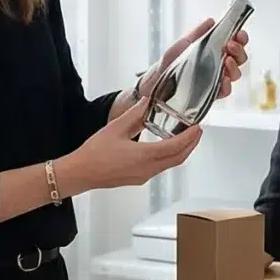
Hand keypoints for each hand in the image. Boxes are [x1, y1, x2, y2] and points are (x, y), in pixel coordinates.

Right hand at [63, 73, 202, 192]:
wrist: (80, 174)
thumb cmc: (95, 152)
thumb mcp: (115, 128)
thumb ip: (135, 115)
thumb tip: (148, 101)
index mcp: (144, 156)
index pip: (175, 147)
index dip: (190, 137)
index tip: (198, 127)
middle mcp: (148, 169)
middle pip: (178, 159)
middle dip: (191, 145)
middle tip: (198, 130)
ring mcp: (144, 176)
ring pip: (171, 164)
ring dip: (181, 151)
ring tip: (186, 136)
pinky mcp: (139, 178)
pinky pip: (161, 168)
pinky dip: (170, 157)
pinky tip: (167, 146)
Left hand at [139, 19, 250, 106]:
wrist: (157, 81)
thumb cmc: (170, 63)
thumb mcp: (183, 44)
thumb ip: (198, 33)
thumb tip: (211, 21)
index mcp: (215, 51)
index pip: (235, 44)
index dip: (241, 38)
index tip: (240, 34)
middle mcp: (219, 66)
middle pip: (239, 59)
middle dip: (239, 50)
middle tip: (230, 45)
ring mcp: (216, 80)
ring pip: (235, 74)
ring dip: (235, 66)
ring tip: (226, 60)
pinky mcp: (211, 95)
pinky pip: (225, 91)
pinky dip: (226, 85)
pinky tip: (222, 79)